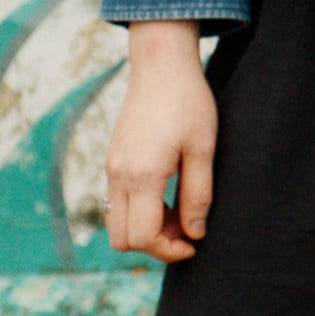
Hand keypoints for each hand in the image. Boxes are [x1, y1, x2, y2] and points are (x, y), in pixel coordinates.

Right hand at [104, 21, 216, 262]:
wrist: (161, 65)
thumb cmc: (188, 102)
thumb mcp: (203, 148)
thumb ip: (198, 195)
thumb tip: (195, 233)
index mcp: (141, 175)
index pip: (143, 236)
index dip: (169, 250)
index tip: (194, 243)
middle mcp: (118, 176)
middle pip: (123, 239)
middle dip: (155, 245)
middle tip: (187, 230)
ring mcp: (111, 169)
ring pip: (117, 224)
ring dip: (147, 229)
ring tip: (181, 211)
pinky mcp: (112, 162)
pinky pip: (119, 203)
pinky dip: (140, 211)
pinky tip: (168, 195)